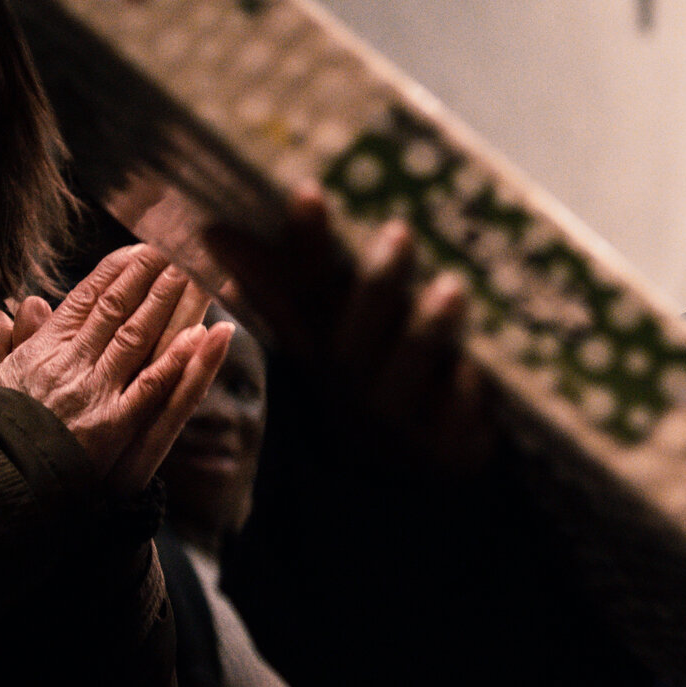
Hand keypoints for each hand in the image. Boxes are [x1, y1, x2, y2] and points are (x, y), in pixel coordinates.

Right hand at [0, 244, 235, 490]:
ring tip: (190, 273)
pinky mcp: (112, 427)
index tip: (136, 250)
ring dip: (165, 302)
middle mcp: (68, 364)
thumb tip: (9, 308)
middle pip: (115, 310)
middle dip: (147, 276)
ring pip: (136, 336)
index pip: (82, 302)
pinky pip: (149, 387)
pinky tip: (198, 335)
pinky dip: (174, 360)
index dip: (113, 273)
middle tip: (175, 247)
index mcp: (38, 353)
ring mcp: (92, 393)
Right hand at [206, 185, 494, 477]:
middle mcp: (348, 389)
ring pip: (405, 375)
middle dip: (376, 286)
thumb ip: (296, 281)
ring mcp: (393, 424)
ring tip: (452, 288)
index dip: (304, 247)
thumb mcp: (330, 342)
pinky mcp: (442, 453)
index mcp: (317, 354)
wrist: (405, 494)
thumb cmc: (366, 392)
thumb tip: (216, 231)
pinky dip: (458, 398)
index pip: (300, 295)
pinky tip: (469, 373)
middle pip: (355, 337)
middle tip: (399, 232)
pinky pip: (450, 423)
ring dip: (426, 331)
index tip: (308, 192)